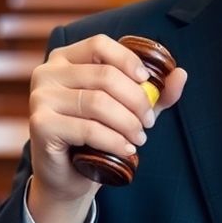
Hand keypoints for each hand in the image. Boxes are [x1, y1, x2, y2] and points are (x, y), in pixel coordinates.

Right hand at [26, 34, 186, 222]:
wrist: (67, 177)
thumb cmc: (95, 137)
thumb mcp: (128, 110)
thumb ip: (154, 93)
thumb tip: (181, 74)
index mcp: (65, 59)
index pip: (100, 45)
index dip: (128, 60)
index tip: (147, 82)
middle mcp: (47, 73)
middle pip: (104, 76)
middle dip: (136, 100)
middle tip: (148, 122)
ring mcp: (40, 97)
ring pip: (98, 102)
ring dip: (127, 123)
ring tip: (139, 138)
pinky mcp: (40, 124)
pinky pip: (87, 128)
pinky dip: (113, 140)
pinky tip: (126, 149)